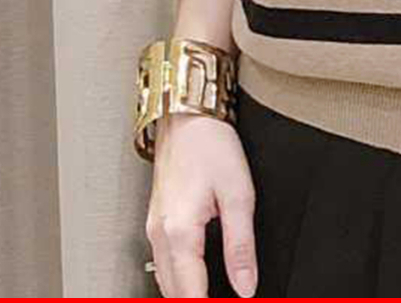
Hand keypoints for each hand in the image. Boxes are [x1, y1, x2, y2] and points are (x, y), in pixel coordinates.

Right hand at [145, 111, 257, 296]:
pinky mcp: (156, 220)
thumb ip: (242, 245)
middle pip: (174, 294)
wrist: (188, 116)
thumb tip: (246, 286)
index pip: (191, 294)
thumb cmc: (212, 146)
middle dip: (195, 302)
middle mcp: (159, 235)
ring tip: (212, 294)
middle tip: (226, 300)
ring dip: (185, 294)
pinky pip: (162, 263)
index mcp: (179, 233)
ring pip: (165, 281)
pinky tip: (196, 278)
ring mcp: (153, 228)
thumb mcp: (238, 194)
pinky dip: (178, 279)